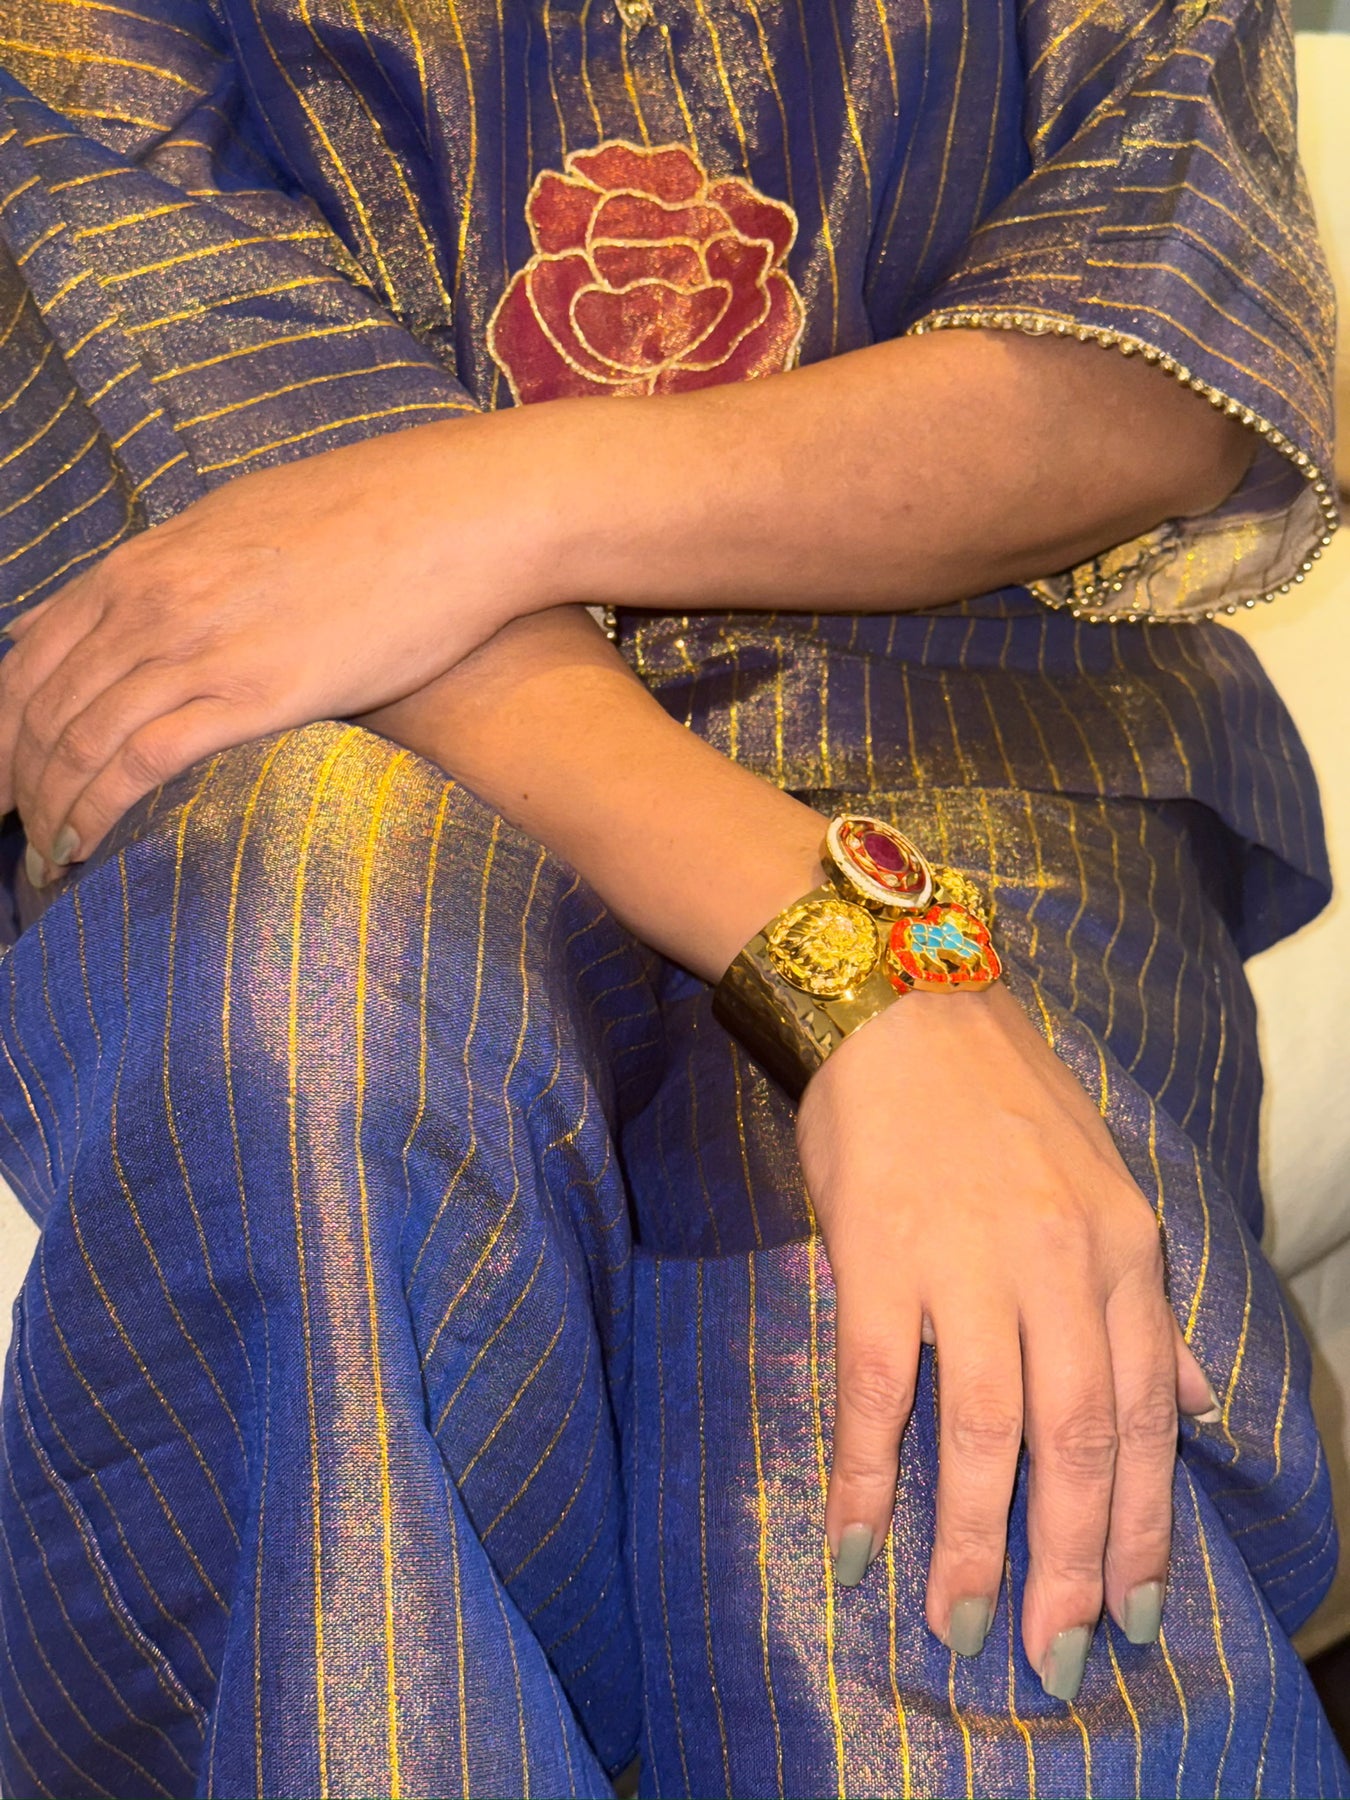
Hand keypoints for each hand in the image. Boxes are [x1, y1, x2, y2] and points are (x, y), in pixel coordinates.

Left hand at [0, 415, 546, 874]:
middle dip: (11, 781)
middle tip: (7, 833)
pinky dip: (97, 811)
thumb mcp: (245, 528)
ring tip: (45, 862)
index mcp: (142, 562)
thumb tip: (153, 609)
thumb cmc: (369, 520)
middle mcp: (151, 601)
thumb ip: (182, 575)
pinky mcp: (253, 693)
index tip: (3, 778)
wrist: (456, 516)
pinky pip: (139, 762)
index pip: (26, 657)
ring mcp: (197, 645)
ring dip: (49, 811)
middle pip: (38, 707)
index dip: (0, 728)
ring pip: (78, 741)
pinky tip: (86, 847)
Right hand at [796, 982, 1215, 1699]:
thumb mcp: (1104, 1184)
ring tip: (967, 1625)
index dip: (1138, 1523)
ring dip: (981, 1543)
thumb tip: (1191, 1395)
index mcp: (1123, 1249)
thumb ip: (1144, 1298)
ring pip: (991, 1432)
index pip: (1144, 1413)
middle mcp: (1061, 1264)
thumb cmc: (995, 1096)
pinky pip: (881, 1392)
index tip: (1128, 1609)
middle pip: (1079, 1442)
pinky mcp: (880, 1260)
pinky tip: (862, 1546)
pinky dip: (871, 1478)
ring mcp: (968, 1263)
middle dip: (1073, 1562)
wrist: (897, 1007)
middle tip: (1054, 1656)